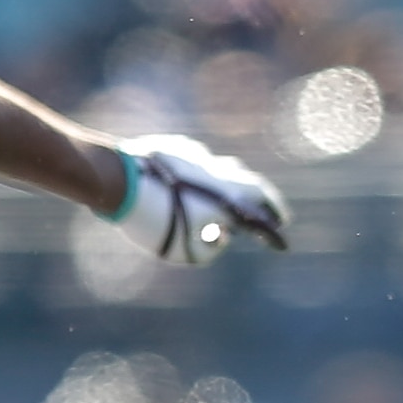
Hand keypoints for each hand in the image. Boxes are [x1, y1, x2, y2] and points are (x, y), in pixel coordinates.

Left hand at [114, 135, 292, 261]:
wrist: (120, 181)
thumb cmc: (154, 223)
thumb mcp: (186, 253)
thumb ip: (212, 249)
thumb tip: (221, 233)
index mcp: (230, 200)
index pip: (264, 212)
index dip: (275, 224)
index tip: (282, 232)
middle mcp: (222, 175)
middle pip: (255, 186)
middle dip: (267, 201)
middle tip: (274, 213)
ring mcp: (202, 158)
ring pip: (230, 170)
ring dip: (240, 184)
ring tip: (239, 197)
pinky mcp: (181, 148)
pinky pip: (202, 162)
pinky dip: (208, 175)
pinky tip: (198, 184)